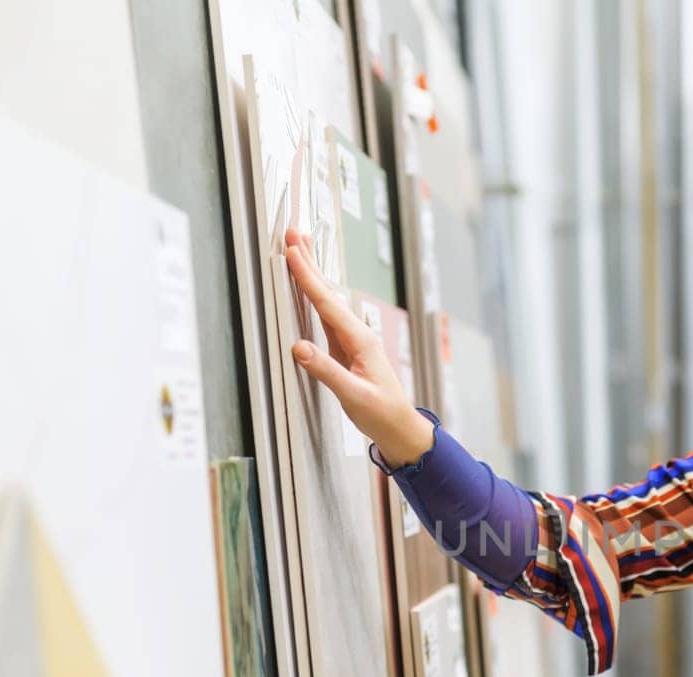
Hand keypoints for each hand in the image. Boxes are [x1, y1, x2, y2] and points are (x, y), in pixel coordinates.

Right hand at [282, 228, 432, 462]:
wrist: (399, 426)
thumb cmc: (381, 413)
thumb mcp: (354, 396)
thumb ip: (326, 371)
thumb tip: (297, 347)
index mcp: (359, 340)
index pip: (327, 303)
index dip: (308, 277)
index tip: (293, 253)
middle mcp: (356, 333)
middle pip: (327, 292)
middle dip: (310, 262)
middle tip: (293, 233)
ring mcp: (351, 339)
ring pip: (326, 300)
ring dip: (311, 274)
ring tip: (298, 249)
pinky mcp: (346, 348)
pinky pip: (326, 315)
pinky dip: (314, 296)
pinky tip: (308, 288)